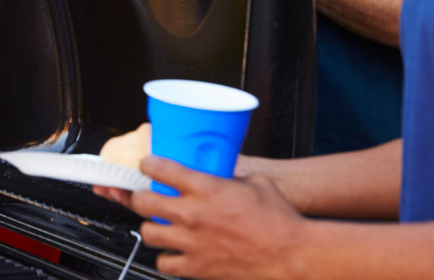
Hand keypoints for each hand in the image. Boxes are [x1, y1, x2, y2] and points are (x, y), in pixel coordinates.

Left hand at [112, 156, 307, 279]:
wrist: (292, 255)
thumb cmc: (280, 220)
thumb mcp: (256, 184)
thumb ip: (231, 178)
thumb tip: (222, 176)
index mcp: (206, 188)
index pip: (158, 168)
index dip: (148, 165)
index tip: (148, 167)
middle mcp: (193, 214)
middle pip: (142, 201)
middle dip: (141, 198)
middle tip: (147, 198)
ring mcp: (192, 242)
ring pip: (148, 233)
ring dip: (152, 228)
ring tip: (161, 227)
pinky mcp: (197, 267)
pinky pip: (165, 263)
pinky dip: (167, 258)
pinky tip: (175, 253)